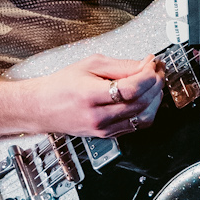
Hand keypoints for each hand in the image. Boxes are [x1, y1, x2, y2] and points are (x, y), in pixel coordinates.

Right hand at [33, 55, 163, 138]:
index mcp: (90, 95)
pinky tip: (145, 97)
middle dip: (156, 84)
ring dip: (155, 99)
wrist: (42, 107)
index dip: (149, 75)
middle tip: (157, 70)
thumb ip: (121, 65)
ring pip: (143, 118)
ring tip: (153, 83)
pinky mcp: (107, 135)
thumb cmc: (62, 85)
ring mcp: (103, 129)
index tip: (153, 64)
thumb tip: (145, 65)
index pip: (131, 89)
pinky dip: (147, 111)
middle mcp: (97, 116)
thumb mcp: (90, 64)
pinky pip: (136, 126)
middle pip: (140, 103)